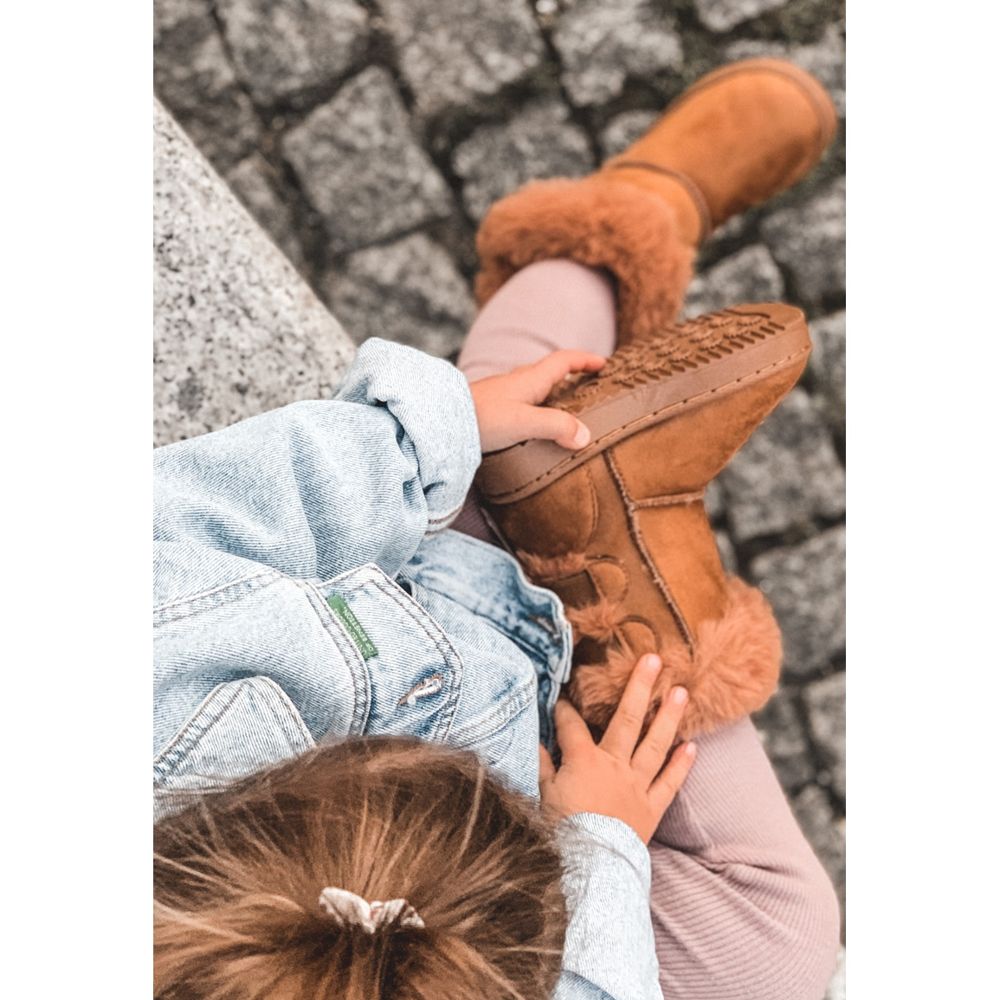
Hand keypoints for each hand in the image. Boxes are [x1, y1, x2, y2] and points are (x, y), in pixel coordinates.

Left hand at [468, 350, 605, 452]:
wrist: (442, 421)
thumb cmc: (482, 417)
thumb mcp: (524, 422)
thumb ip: (556, 426)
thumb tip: (585, 436)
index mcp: (530, 379)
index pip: (564, 360)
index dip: (585, 360)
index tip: (603, 363)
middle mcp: (518, 381)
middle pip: (550, 371)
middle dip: (572, 374)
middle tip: (589, 384)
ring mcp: (504, 394)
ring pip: (535, 387)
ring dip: (553, 391)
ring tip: (566, 408)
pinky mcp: (493, 409)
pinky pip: (523, 402)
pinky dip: (537, 407)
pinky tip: (535, 424)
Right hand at [538, 654, 696, 842]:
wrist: (588, 869)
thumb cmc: (559, 832)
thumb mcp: (540, 796)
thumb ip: (541, 767)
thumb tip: (535, 743)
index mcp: (582, 759)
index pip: (571, 724)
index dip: (564, 709)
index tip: (561, 698)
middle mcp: (613, 764)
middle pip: (626, 719)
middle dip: (639, 686)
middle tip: (654, 658)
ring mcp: (635, 785)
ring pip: (655, 744)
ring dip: (668, 716)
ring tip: (681, 691)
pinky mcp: (651, 808)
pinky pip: (669, 783)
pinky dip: (682, 765)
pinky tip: (693, 746)